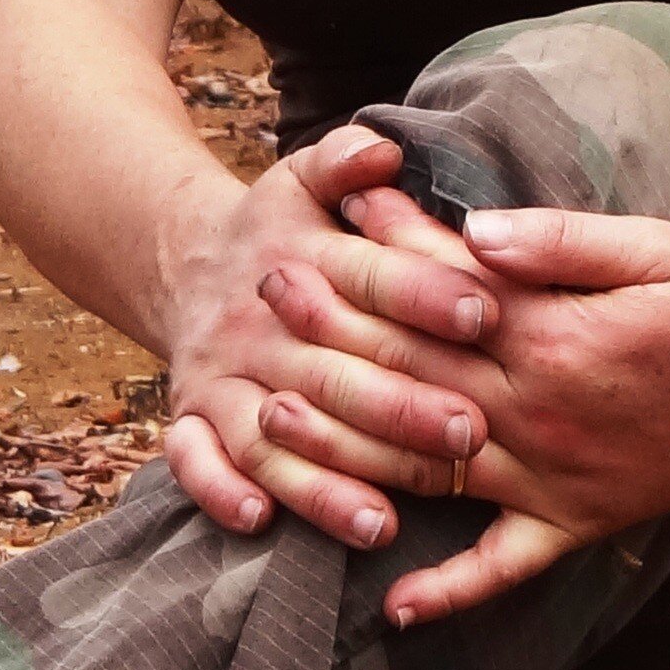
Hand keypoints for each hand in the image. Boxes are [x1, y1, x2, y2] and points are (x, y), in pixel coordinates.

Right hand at [159, 125, 502, 550]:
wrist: (182, 261)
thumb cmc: (280, 229)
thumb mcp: (303, 179)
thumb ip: (345, 162)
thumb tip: (384, 148)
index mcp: (299, 259)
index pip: (369, 278)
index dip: (427, 293)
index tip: (487, 315)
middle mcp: (257, 323)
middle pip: (332, 372)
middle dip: (401, 407)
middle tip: (471, 435)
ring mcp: (220, 375)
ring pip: (271, 435)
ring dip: (321, 482)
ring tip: (383, 522)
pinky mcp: (189, 416)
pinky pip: (194, 462)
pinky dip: (219, 491)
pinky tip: (262, 521)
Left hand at [294, 190, 669, 628]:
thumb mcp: (655, 248)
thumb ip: (560, 242)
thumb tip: (475, 231)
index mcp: (553, 339)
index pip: (438, 296)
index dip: (374, 258)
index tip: (315, 225)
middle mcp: (539, 417)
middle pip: (411, 376)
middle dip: (333, 334)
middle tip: (265, 301)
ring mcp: (554, 480)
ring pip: (429, 470)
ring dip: (346, 451)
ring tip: (273, 425)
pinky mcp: (579, 523)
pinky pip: (506, 568)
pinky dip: (452, 593)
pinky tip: (394, 608)